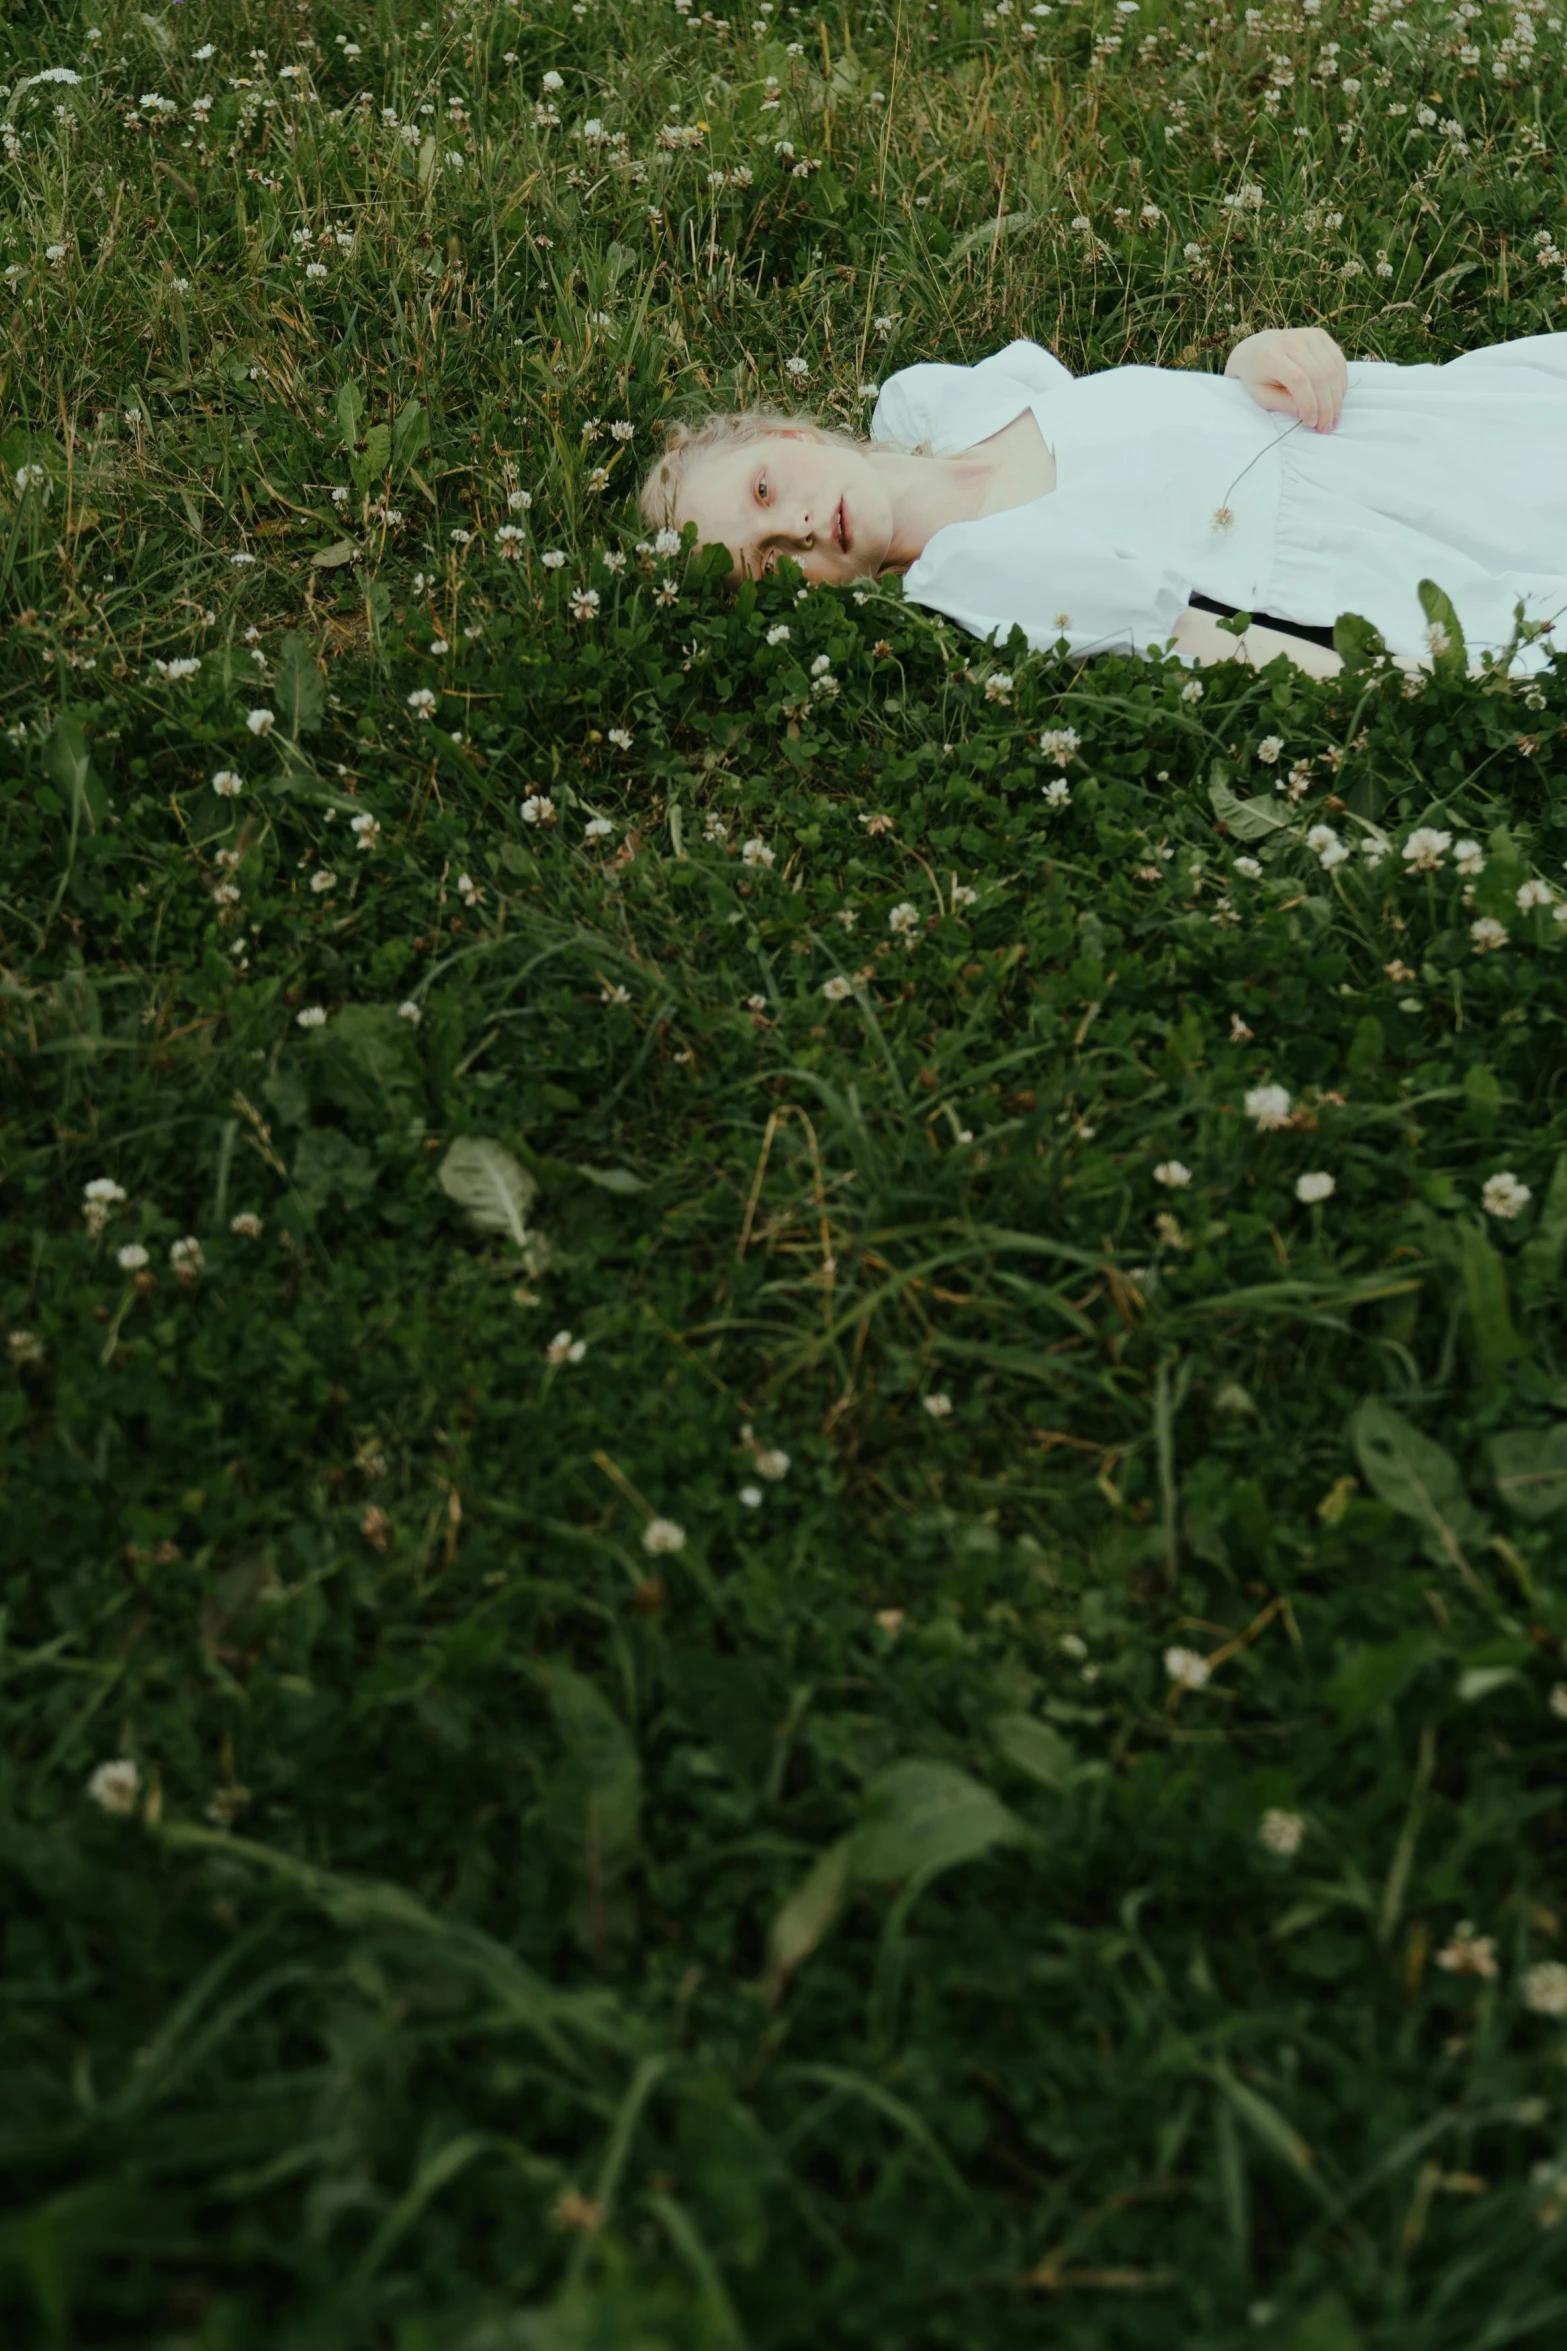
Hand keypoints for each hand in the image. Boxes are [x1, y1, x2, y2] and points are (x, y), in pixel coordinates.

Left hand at [1224, 327, 1347, 431]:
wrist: (1256, 348)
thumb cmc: (1257, 377)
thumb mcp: (1263, 396)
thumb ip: (1285, 404)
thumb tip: (1310, 415)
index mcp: (1272, 355)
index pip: (1298, 380)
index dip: (1309, 404)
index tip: (1311, 423)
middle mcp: (1292, 340)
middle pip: (1319, 375)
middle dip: (1326, 405)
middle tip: (1327, 426)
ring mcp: (1309, 335)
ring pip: (1332, 368)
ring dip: (1337, 397)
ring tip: (1333, 417)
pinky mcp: (1320, 335)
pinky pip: (1338, 360)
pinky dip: (1341, 382)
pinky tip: (1336, 399)